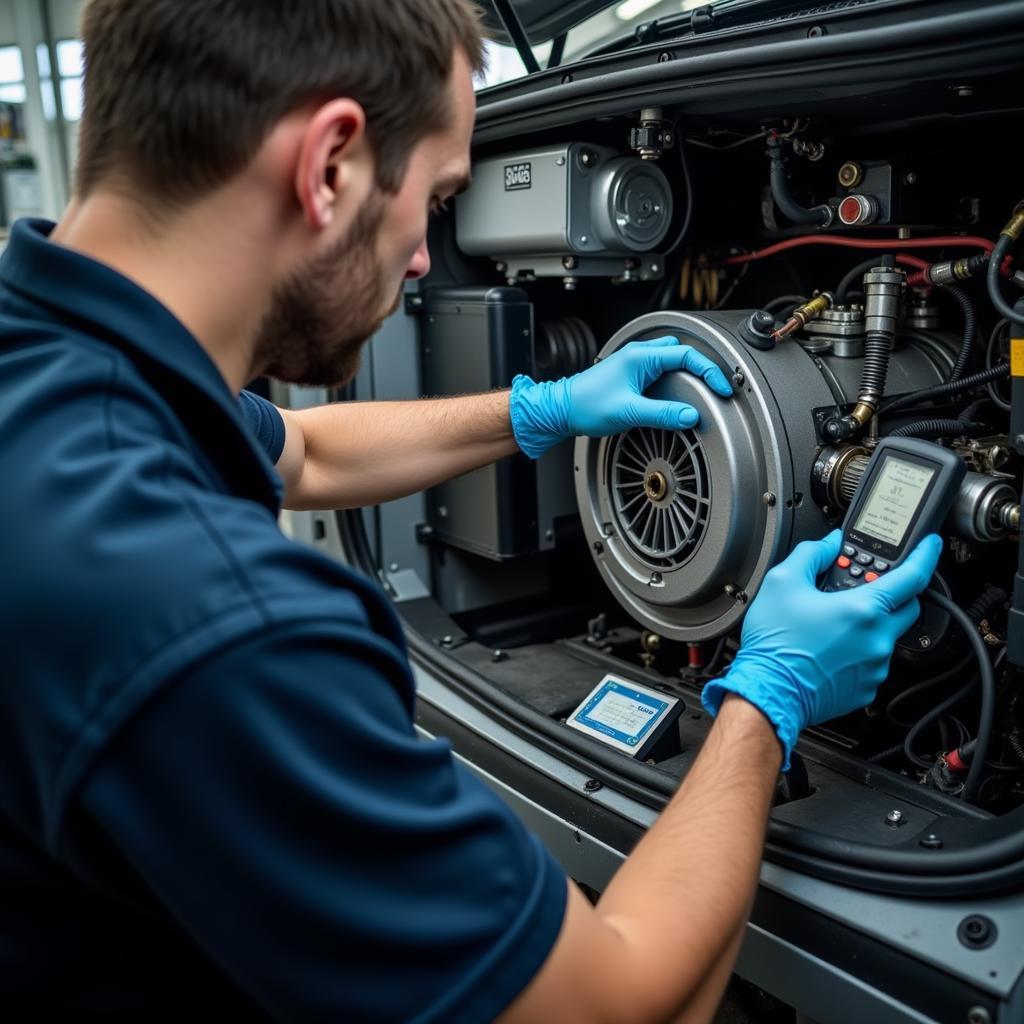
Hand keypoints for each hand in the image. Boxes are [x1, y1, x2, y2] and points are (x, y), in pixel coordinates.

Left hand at [509, 337, 733, 458]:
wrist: (561, 409)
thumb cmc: (586, 406)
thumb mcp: (629, 412)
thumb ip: (663, 414)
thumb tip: (690, 416)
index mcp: (640, 356)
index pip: (687, 355)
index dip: (709, 371)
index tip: (722, 387)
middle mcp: (638, 354)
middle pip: (682, 352)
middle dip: (702, 367)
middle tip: (717, 386)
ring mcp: (633, 362)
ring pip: (670, 358)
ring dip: (687, 370)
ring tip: (702, 388)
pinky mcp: (630, 373)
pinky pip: (660, 368)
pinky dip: (674, 377)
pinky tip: (677, 392)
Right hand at [702, 530, 942, 769]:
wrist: (768, 692)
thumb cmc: (775, 645)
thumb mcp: (783, 582)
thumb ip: (812, 554)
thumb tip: (830, 544)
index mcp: (863, 609)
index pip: (912, 576)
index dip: (925, 555)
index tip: (929, 546)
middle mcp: (877, 639)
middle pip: (907, 607)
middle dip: (893, 593)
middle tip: (865, 589)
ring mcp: (874, 666)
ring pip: (888, 636)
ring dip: (871, 625)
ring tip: (833, 626)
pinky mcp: (866, 688)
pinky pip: (874, 662)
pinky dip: (860, 652)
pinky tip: (832, 649)